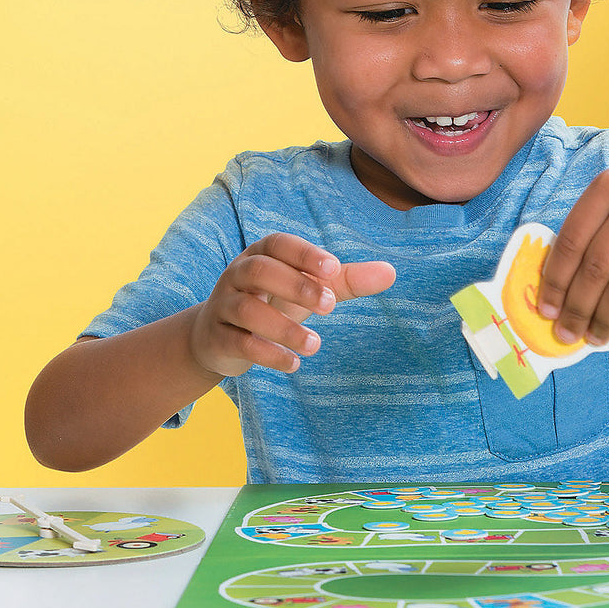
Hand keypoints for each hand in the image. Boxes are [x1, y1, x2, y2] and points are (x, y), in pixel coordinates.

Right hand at [189, 233, 395, 376]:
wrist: (217, 336)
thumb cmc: (272, 302)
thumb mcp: (306, 288)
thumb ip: (343, 281)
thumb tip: (391, 272)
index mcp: (261, 255)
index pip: (278, 244)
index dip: (304, 254)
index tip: (333, 268)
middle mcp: (237, 275)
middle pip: (260, 271)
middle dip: (296, 286)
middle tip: (330, 306)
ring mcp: (223, 306)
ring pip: (247, 310)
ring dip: (284, 328)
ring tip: (316, 345)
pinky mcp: (217, 338)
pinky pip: (239, 343)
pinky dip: (268, 354)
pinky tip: (294, 364)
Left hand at [537, 153, 608, 345]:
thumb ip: (592, 226)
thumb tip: (559, 286)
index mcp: (607, 186)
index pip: (570, 242)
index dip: (554, 282)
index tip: (546, 310)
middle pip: (594, 270)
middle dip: (576, 310)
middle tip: (566, 333)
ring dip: (604, 320)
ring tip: (595, 337)